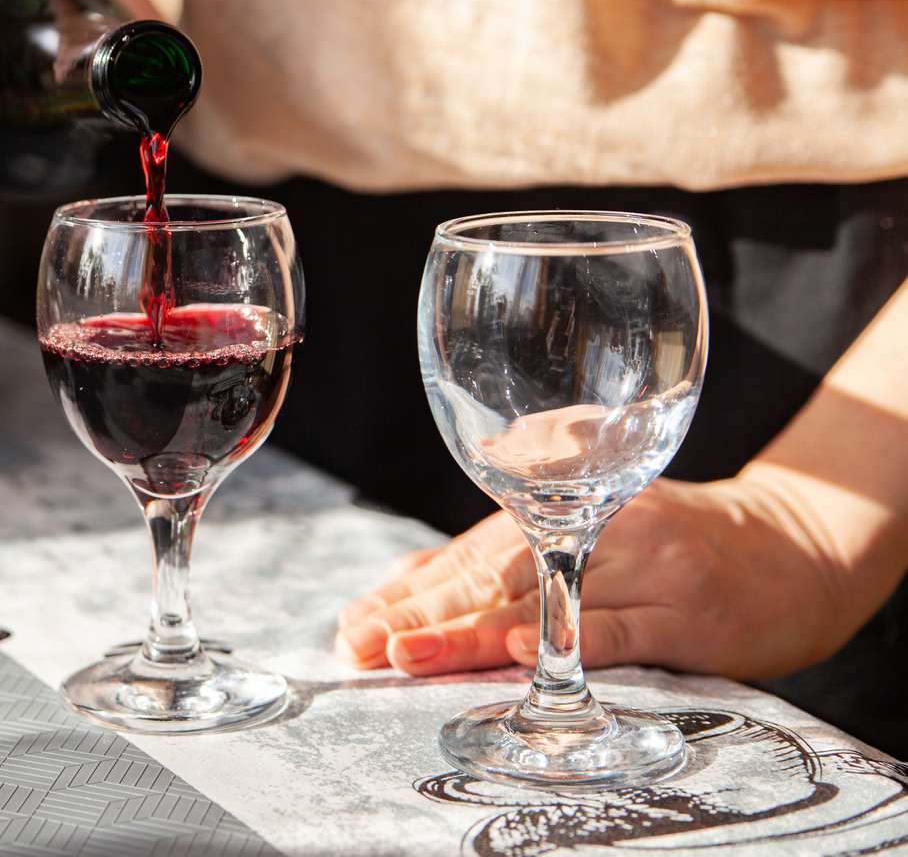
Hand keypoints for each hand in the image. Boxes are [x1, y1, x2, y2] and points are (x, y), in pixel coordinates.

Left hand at [334, 475, 860, 680]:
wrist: (794, 548)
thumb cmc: (670, 542)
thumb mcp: (590, 518)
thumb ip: (506, 543)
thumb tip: (412, 576)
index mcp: (563, 500)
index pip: (471, 546)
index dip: (411, 585)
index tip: (357, 619)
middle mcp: (595, 523)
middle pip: (494, 570)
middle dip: (423, 609)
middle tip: (363, 640)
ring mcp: (643, 566)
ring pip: (543, 598)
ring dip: (468, 631)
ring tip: (406, 652)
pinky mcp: (689, 611)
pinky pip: (621, 627)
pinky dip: (567, 637)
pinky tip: (515, 648)